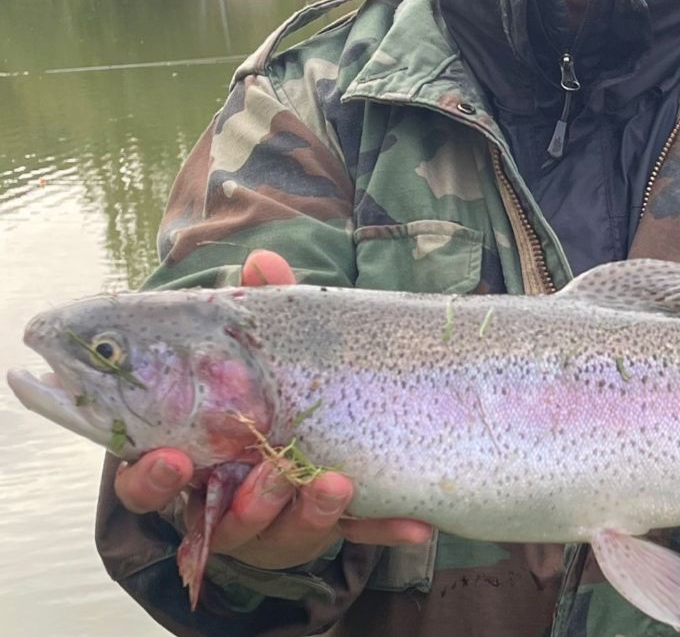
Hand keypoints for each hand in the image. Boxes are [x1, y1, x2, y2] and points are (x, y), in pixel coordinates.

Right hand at [114, 250, 431, 571]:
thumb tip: (263, 260)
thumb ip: (256, 312)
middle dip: (250, 501)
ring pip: (285, 532)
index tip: (173, 460)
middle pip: (223, 520)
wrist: (296, 444)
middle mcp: (225, 503)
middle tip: (275, 471)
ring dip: (312, 513)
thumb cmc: (259, 394)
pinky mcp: (327, 525)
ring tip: (337, 484)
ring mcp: (277, 522)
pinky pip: (357, 531)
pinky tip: (418, 523)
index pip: (148, 484)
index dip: (152, 478)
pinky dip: (385, 526)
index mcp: (192, 463)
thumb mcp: (255, 357)